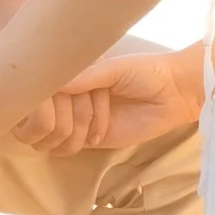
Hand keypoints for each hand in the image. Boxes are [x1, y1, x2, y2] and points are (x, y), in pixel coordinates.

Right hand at [11, 45, 207, 156]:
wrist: (174, 96)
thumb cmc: (146, 73)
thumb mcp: (114, 69)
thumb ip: (84, 76)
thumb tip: (52, 84)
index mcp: (73, 69)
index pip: (40, 85)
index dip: (50, 94)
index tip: (69, 92)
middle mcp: (70, 93)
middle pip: (43, 111)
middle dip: (67, 113)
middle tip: (96, 106)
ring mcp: (76, 116)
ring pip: (50, 130)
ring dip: (71, 130)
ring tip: (96, 126)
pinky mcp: (86, 138)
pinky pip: (62, 145)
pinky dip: (73, 144)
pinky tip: (94, 137)